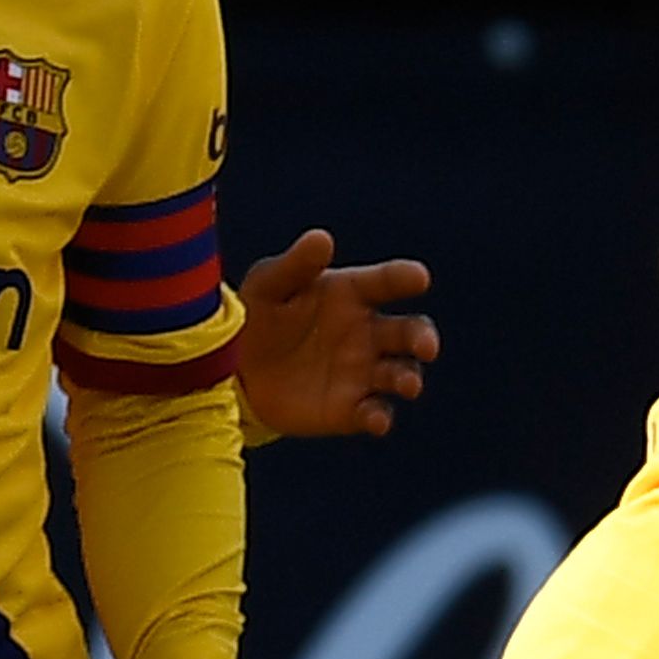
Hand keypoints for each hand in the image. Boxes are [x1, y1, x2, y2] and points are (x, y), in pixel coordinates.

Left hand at [228, 228, 435, 440]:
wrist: (233, 371)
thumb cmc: (256, 316)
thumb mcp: (268, 285)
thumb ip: (296, 265)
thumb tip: (323, 239)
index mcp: (352, 294)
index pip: (387, 282)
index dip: (405, 278)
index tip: (419, 278)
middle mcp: (366, 333)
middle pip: (409, 332)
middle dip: (423, 337)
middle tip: (426, 346)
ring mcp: (362, 373)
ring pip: (401, 374)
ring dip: (409, 378)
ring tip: (408, 384)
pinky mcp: (349, 410)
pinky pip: (375, 413)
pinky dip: (381, 417)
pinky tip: (376, 419)